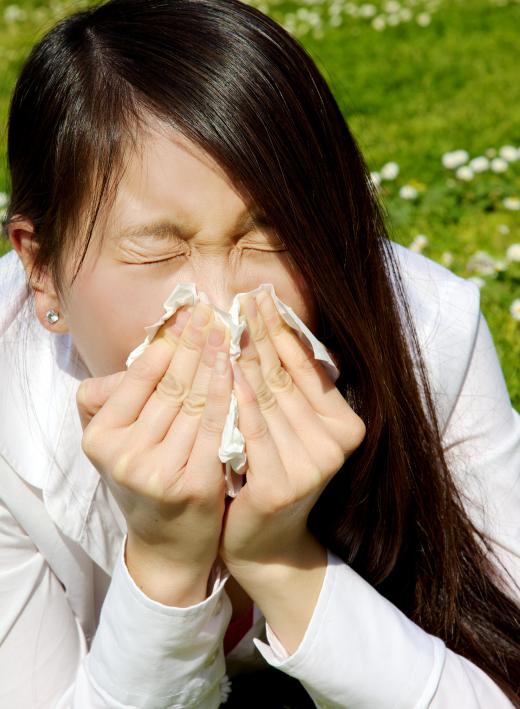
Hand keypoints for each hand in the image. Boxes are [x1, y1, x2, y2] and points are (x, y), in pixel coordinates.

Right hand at [76, 302, 231, 596]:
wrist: (168, 543)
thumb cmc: (147, 478)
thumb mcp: (121, 439)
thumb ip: (124, 395)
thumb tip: (155, 341)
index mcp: (99, 437)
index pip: (139, 377)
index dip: (167, 342)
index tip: (189, 312)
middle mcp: (123, 455)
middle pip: (170, 385)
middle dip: (195, 343)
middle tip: (214, 311)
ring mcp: (157, 472)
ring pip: (195, 402)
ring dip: (215, 361)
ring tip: (230, 331)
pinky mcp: (192, 484)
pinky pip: (215, 427)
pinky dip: (228, 394)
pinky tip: (240, 368)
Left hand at [220, 292, 365, 574]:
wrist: (266, 541)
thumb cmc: (274, 472)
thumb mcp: (292, 428)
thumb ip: (291, 390)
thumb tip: (276, 330)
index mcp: (345, 425)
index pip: (307, 368)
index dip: (282, 330)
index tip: (262, 297)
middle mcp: (335, 444)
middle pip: (285, 378)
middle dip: (262, 334)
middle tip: (243, 298)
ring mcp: (310, 467)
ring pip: (268, 399)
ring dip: (245, 358)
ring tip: (228, 323)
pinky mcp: (280, 485)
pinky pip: (254, 433)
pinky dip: (238, 401)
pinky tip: (225, 372)